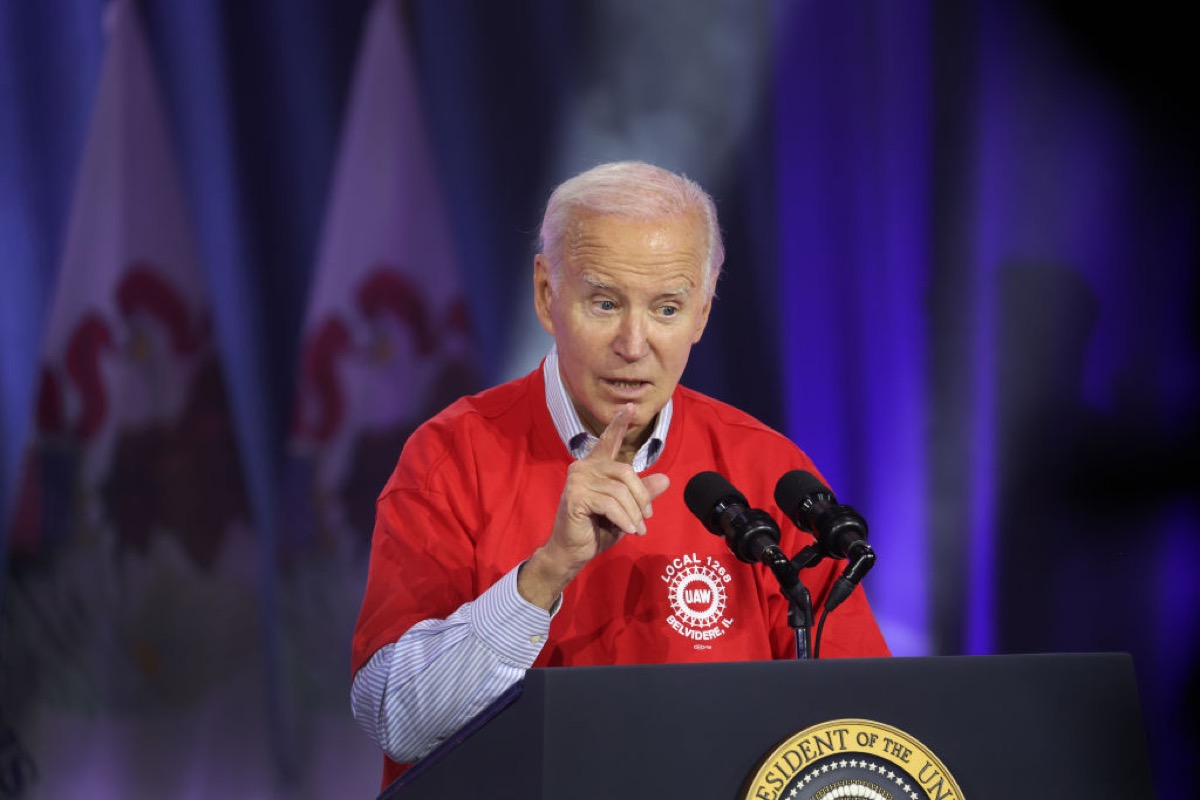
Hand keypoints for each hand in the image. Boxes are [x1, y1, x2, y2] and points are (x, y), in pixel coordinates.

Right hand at [517, 404, 669, 608]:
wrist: (573, 552)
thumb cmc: (597, 529)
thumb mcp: (626, 510)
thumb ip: (642, 494)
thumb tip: (666, 479)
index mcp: (596, 467)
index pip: (609, 440)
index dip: (620, 423)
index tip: (631, 406)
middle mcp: (584, 467)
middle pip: (626, 471)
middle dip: (641, 497)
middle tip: (647, 518)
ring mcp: (578, 480)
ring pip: (620, 491)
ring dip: (634, 513)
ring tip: (637, 529)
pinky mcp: (576, 495)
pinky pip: (611, 504)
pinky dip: (624, 519)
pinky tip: (628, 530)